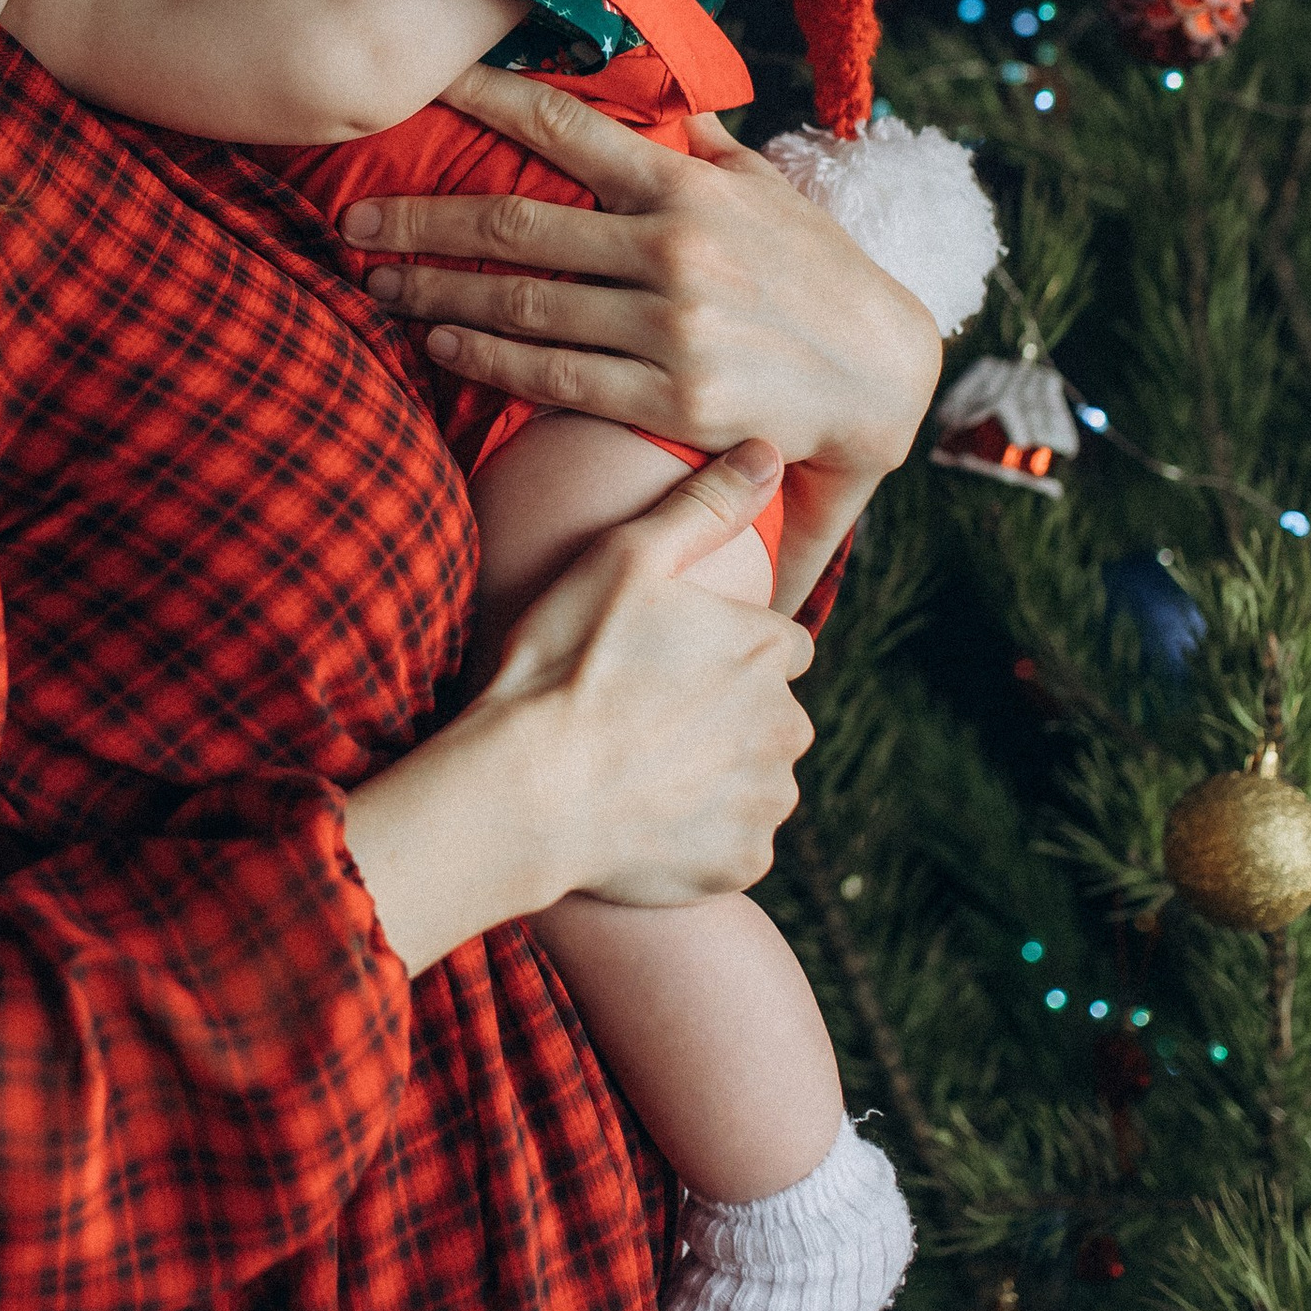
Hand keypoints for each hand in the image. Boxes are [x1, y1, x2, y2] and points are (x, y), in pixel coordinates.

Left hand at [338, 68, 941, 602]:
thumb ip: (701, 144)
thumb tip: (652, 91)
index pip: (566, 127)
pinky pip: (554, 376)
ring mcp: (671, 327)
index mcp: (689, 186)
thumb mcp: (767, 190)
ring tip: (374, 283)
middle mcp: (674, 250)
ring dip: (435, 291)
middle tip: (354, 217)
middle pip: (515, 225)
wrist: (885, 377)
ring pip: (521, 303)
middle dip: (421, 218)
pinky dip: (486, 357)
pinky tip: (438, 341)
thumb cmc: (817, 274)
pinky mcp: (672, 399)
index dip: (484, 99)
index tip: (420, 86)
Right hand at [486, 445, 816, 912]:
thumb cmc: (564, 665)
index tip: (668, 662)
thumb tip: (769, 449)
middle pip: (772, 714)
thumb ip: (705, 503)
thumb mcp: (626, 560)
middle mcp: (786, 725)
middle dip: (727, 715)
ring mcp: (766, 800)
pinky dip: (701, 835)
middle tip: (645, 717)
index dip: (723, 651)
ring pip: (757, 779)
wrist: (524, 790)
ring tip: (639, 769)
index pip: (776, 645)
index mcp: (766, 649)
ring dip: (717, 775)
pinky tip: (644, 819)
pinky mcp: (741, 861)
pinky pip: (733, 843)